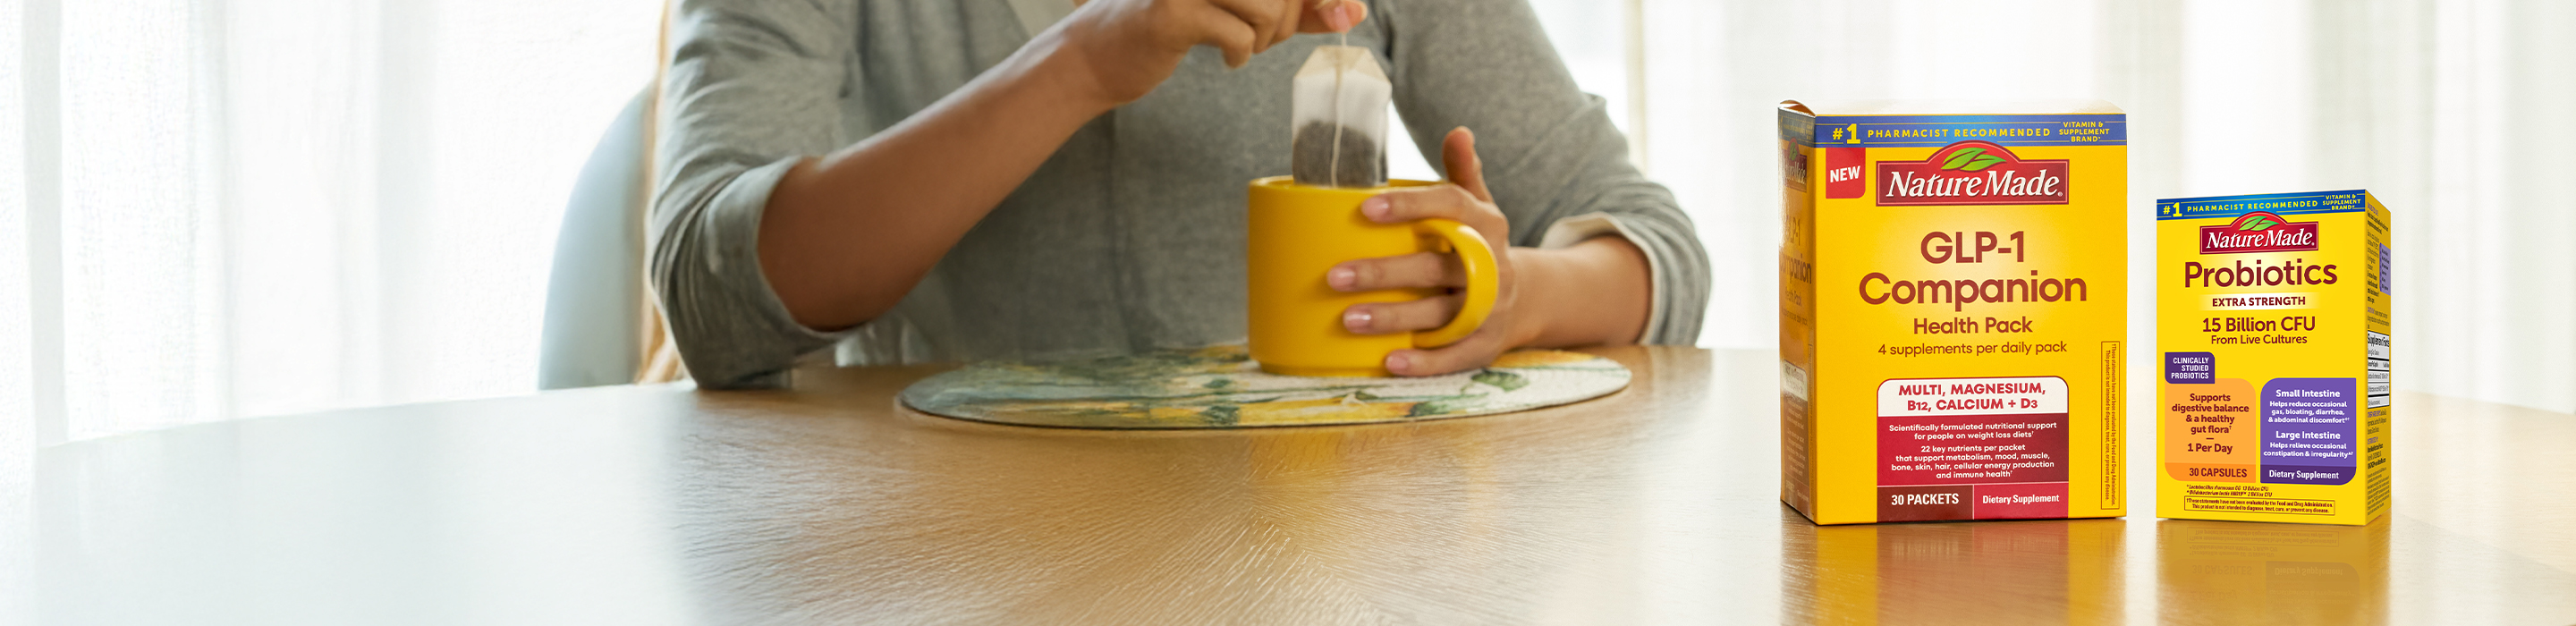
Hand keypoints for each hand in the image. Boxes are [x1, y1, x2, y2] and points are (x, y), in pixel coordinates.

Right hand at [1056, 0, 1366, 105]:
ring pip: (1268, 8)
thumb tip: (1354, 11)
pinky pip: (1240, 36)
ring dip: (1265, 39)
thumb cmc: (1176, 24)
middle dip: (1290, 20)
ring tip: (1243, 46)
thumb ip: (1298, 8)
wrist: (1100, 55)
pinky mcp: (1171, 10)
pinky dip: (1241, 55)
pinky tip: (1226, 59)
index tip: (1342, 8)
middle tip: (1262, 38)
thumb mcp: (1244, 10)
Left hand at [1327, 127, 1535, 375]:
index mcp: (1486, 224)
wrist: (1529, 297)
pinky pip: (1455, 356)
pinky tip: (1388, 363)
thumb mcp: (1480, 208)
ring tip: (1348, 319)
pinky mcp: (1486, 345)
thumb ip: (1463, 174)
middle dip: (1384, 273)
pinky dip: (1424, 362)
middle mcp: (1492, 265)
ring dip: (1394, 319)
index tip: (1365, 208)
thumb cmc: (1482, 246)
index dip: (1410, 205)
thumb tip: (1458, 132)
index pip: (1451, 206)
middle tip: (1334, 276)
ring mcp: (1492, 308)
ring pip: (1440, 314)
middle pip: (1435, 268)